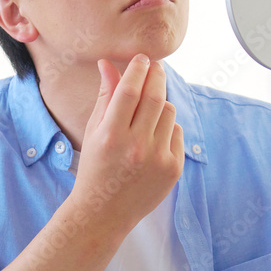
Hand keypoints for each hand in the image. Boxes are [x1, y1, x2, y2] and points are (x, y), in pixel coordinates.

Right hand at [71, 54, 184, 234]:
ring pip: (169, 112)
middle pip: (155, 97)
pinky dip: (166, 128)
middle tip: (155, 67)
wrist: (104, 212)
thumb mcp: (94, 131)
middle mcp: (136, 147)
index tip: (142, 58)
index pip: (129, 91)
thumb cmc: (95, 167)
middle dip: (156, 76)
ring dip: (161, 103)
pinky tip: (152, 137)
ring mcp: (158, 159)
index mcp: (111, 136)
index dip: (138, 69)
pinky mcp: (173, 169)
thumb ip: (105, 97)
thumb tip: (108, 64)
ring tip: (148, 110)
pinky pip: (176, 132)